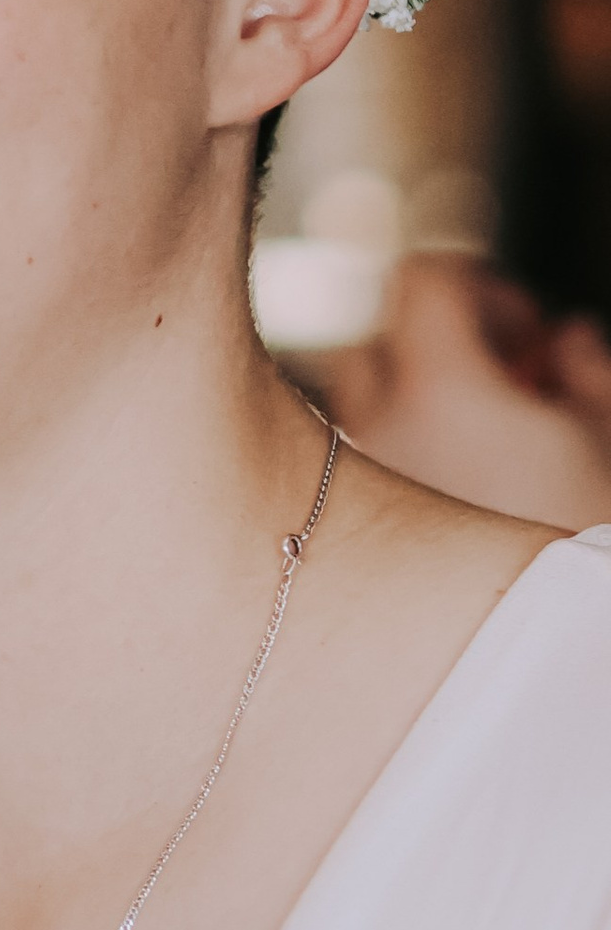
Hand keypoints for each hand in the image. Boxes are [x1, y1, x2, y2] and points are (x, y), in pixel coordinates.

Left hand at [313, 256, 610, 527]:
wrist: (544, 651)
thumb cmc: (582, 530)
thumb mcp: (607, 438)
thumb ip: (585, 371)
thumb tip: (567, 344)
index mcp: (440, 386)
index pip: (422, 279)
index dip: (481, 290)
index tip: (523, 332)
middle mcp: (375, 428)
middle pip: (375, 343)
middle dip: (432, 354)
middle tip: (501, 388)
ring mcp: (348, 487)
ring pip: (356, 416)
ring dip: (409, 412)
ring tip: (480, 451)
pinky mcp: (346, 540)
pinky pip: (350, 479)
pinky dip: (395, 467)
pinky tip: (456, 502)